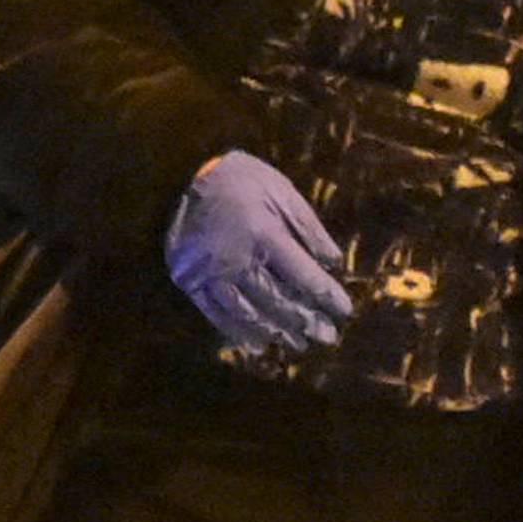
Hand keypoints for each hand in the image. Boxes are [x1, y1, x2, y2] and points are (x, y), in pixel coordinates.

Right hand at [164, 150, 353, 354]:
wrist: (179, 176)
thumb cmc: (240, 181)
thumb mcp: (281, 191)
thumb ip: (309, 228)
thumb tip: (335, 262)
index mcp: (263, 233)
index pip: (303, 275)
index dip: (326, 295)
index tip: (344, 311)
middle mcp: (237, 258)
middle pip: (278, 300)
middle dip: (306, 321)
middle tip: (327, 338)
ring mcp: (210, 273)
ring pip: (250, 313)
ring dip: (277, 332)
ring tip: (299, 345)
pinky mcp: (190, 282)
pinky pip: (218, 315)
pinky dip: (240, 333)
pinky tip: (259, 345)